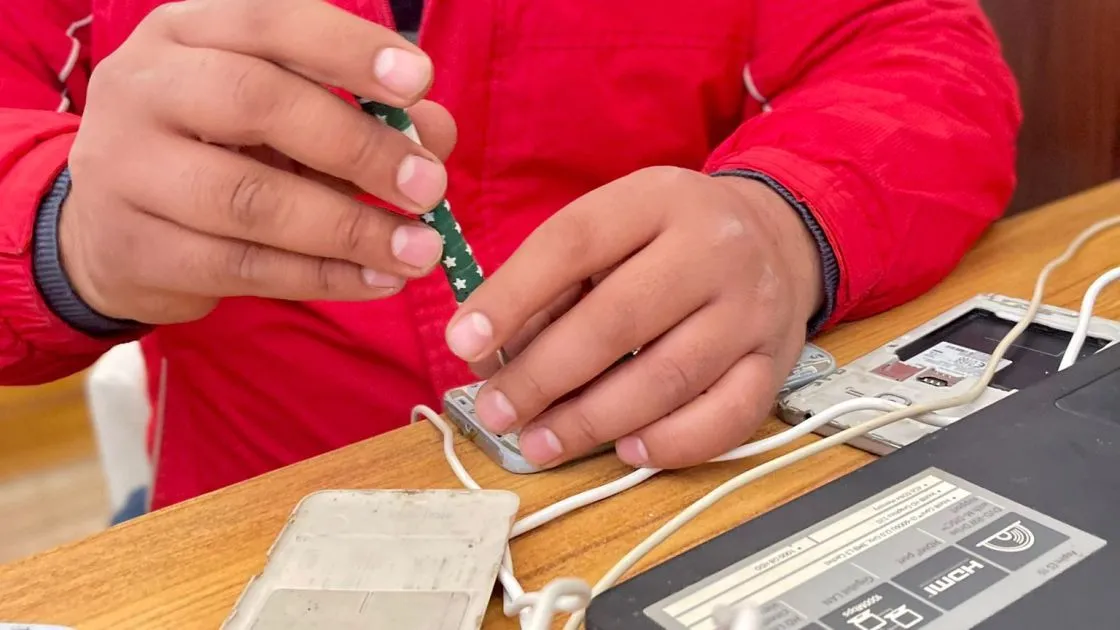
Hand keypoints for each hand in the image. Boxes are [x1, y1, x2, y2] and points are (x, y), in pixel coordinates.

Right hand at [62, 0, 456, 323]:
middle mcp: (144, 88)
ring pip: (251, 200)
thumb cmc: (216, 152)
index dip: (347, 49)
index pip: (270, 21)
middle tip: (430, 186)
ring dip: (350, 229)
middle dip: (358, 145)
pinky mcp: (135, 249)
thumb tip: (436, 133)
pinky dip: (323, 278)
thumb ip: (358, 114)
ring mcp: (126, 170)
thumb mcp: (282, 117)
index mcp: (186, 32)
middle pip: (257, 102)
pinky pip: (243, 267)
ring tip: (421, 251)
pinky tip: (379, 281)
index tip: (419, 80)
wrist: (109, 228)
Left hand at [444, 166, 824, 468]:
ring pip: (667, 377)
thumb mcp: (614, 227)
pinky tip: (626, 450)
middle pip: (617, 321)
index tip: (466, 343)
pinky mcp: (776, 362)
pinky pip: (726, 417)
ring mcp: (752, 309)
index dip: (512, 297)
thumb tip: (488, 354)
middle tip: (498, 411)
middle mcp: (713, 249)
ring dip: (592, 422)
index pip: (574, 243)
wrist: (776, 236)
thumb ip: (552, 283)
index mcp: (656, 200)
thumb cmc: (670, 237)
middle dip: (543, 376)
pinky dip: (672, 443)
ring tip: (540, 442)